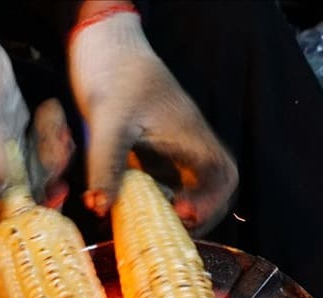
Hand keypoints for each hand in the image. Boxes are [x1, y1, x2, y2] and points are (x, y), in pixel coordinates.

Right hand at [0, 1, 70, 268]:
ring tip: (57, 137)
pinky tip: (52, 120)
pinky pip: (39, 167)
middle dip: (34, 214)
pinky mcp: (12, 151)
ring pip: (28, 193)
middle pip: (0, 219)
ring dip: (50, 175)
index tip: (19, 253)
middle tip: (60, 194)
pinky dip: (53, 152)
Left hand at [69, 5, 237, 235]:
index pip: (222, 176)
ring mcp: (169, 144)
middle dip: (199, 213)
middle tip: (171, 229)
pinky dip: (152, 197)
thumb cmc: (113, 74)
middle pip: (212, 186)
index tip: (185, 217)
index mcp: (190, 136)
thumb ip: (105, 167)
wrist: (103, 43)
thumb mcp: (107, 124)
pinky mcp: (149, 145)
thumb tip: (101, 209)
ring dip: (174, 208)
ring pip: (186, 185)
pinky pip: (161, 179)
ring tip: (150, 226)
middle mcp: (186, 142)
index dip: (212, 202)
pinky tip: (127, 207)